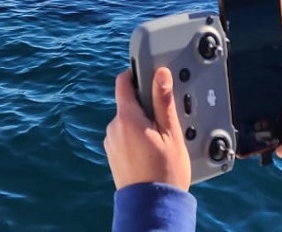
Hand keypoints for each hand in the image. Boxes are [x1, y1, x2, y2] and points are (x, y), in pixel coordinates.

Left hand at [103, 67, 190, 190]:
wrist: (152, 207)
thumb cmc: (165, 172)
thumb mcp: (171, 133)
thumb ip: (163, 101)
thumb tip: (160, 74)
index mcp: (127, 118)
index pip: (123, 82)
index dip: (136, 74)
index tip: (150, 76)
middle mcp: (114, 128)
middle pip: (128, 104)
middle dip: (145, 106)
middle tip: (166, 120)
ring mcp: (111, 142)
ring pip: (127, 121)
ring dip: (141, 123)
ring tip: (161, 141)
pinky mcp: (112, 155)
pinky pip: (124, 137)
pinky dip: (136, 137)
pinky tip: (151, 151)